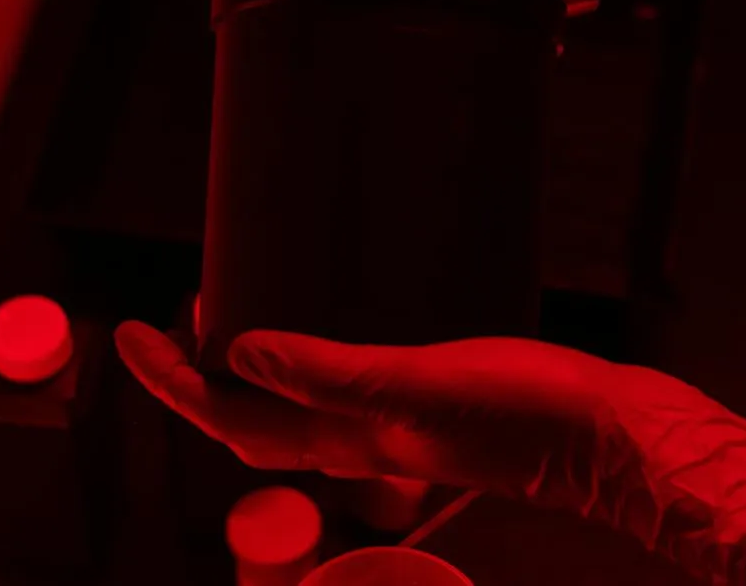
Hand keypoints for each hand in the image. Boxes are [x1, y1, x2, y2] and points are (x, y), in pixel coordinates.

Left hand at [115, 323, 745, 585]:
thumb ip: (333, 374)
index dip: (174, 382)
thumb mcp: (422, 386)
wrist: (614, 436)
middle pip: (253, 418)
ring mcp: (400, 426)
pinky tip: (338, 316)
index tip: (131, 335)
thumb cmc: (530, 414)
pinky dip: (319, 356)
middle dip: (202, 373)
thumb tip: (240, 356)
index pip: (232, 419)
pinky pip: (350, 382)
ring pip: (299, 405)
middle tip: (177, 312)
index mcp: (352, 438)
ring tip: (237, 305)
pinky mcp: (436, 403)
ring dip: (254, 363)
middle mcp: (364, 440)